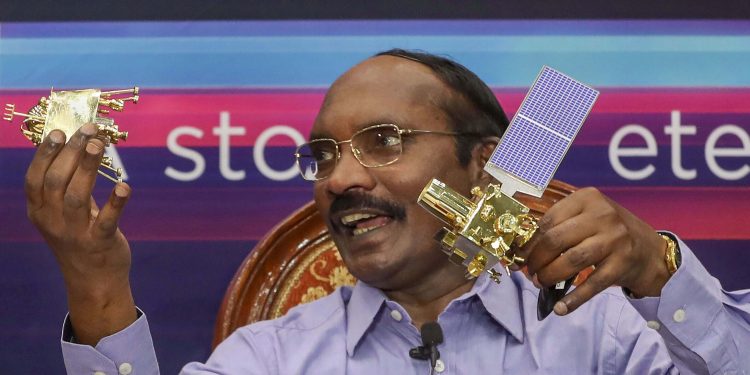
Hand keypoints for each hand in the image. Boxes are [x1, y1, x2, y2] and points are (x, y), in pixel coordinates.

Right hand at [25, 123, 135, 344]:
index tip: (59, 131)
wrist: (94, 282)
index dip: (45, 154)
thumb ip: (63, 187)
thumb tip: (74, 146)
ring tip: (99, 145)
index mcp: (40, 212)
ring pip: (77, 196)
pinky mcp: (100, 243)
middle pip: (57, 181)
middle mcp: (53, 222)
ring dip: (88, 168)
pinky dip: (116, 203)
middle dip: (72, 152)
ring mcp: (76, 233)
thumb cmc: (79, 240)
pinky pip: (107, 220)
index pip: (35, 179)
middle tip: (88, 130)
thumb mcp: (61, 216)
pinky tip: (124, 186)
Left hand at [517, 187, 670, 315]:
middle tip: (530, 272)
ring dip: (549, 276)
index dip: (529, 241)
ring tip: (541, 283)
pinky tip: (560, 308)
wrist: (653, 251)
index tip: (519, 255)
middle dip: (536, 260)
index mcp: (587, 198)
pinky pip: (592, 285)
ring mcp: (614, 240)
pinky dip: (573, 299)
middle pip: (555, 240)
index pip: (548, 220)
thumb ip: (561, 225)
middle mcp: (602, 215)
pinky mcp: (622, 264)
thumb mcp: (589, 216)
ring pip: (570, 260)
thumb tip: (524, 247)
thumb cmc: (611, 232)